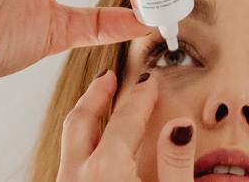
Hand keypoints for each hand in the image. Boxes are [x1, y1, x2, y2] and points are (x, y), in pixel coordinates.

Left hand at [56, 70, 195, 181]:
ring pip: (70, 136)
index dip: (140, 98)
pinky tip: (93, 140)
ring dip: (85, 113)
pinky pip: (69, 155)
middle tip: (106, 76)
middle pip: (82, 119)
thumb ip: (175, 165)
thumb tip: (179, 129)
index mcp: (107, 170)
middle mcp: (78, 173)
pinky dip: (81, 136)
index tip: (148, 82)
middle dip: (95, 92)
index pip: (126, 120)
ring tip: (97, 99)